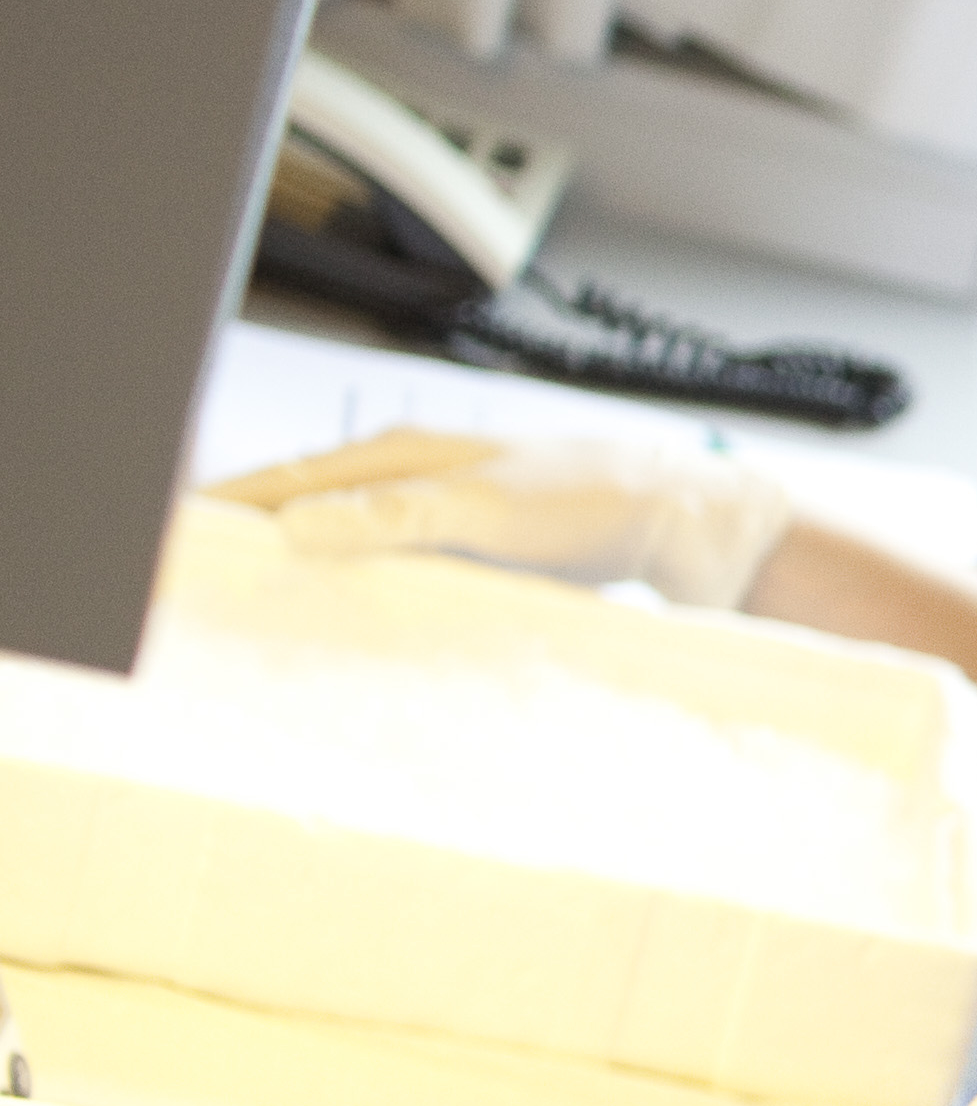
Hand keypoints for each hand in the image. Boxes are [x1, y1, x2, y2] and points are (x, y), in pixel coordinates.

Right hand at [218, 428, 792, 609]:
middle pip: (298, 522)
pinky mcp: (472, 567)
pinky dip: (359, 609)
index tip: (155, 558)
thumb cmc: (596, 498)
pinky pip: (394, 588)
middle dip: (240, 559)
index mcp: (396, 458)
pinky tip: (341, 647)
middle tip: (181, 613)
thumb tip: (293, 529)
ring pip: (342, 559)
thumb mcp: (489, 507)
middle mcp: (408, 489)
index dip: (213, 518)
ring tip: (240, 639)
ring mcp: (437, 529)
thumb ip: (396, 516)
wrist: (692, 526)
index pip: (274, 486)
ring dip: (299, 589)